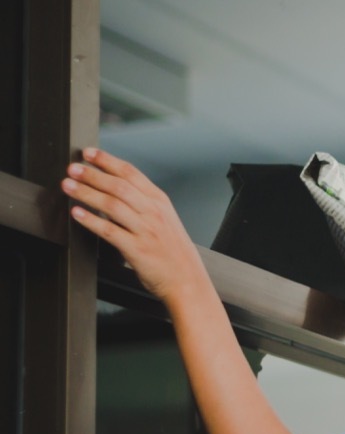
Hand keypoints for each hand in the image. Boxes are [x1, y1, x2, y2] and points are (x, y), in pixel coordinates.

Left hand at [62, 148, 205, 305]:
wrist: (188, 280)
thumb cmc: (174, 252)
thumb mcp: (166, 220)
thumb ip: (144, 204)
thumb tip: (114, 189)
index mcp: (160, 202)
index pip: (131, 174)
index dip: (107, 161)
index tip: (89, 153)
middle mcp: (154, 213)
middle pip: (118, 186)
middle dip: (92, 174)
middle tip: (72, 168)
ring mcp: (146, 230)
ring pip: (111, 205)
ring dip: (86, 193)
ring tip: (68, 186)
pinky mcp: (136, 249)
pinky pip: (109, 231)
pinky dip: (91, 221)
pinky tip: (77, 213)